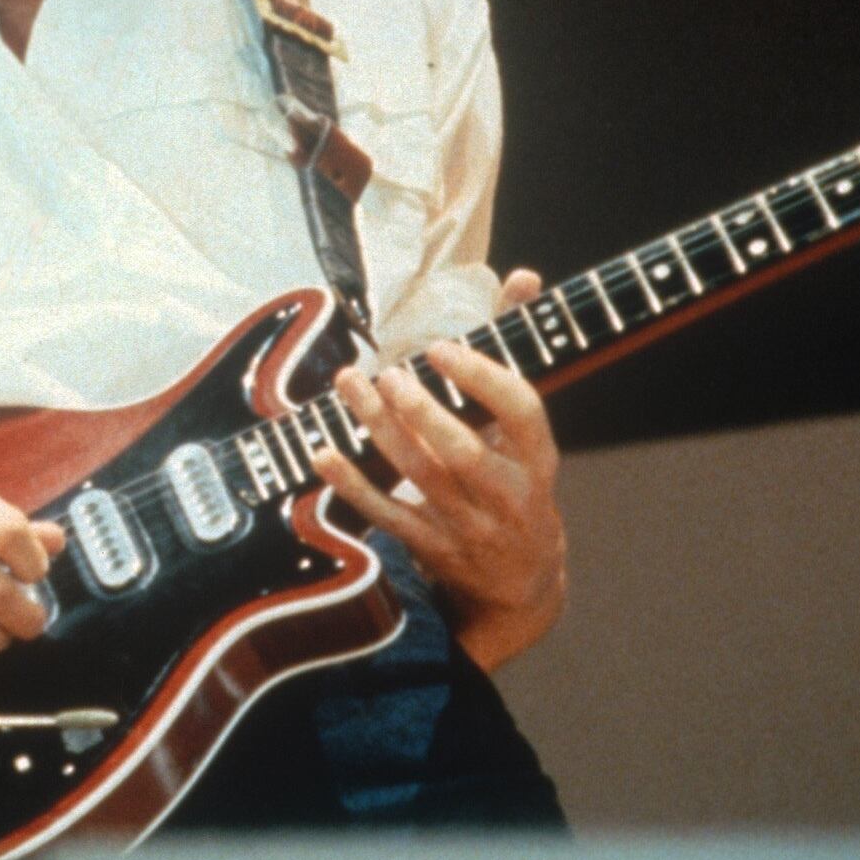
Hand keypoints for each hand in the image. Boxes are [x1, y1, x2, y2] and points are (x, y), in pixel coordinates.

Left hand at [313, 267, 568, 668]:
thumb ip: (518, 348)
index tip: (440, 348)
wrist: (522, 585)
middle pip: (464, 454)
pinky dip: (351, 484)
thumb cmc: (518, 482)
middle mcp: (507, 495)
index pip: (522, 413)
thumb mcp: (527, 429)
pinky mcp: (430, 547)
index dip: (482, 378)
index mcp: (538, 459)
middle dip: (423, 412)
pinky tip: (321, 452)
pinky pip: (386, 515)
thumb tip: (522, 275)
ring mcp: (468, 525)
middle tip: (387, 373)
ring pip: (421, 477)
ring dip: (379, 430)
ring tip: (349, 385)